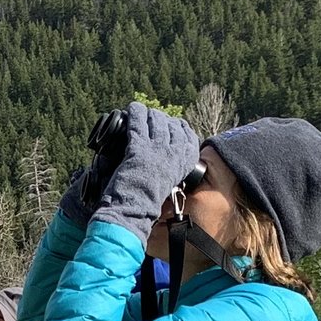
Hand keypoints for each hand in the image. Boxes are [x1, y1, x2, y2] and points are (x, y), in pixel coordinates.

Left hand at [92, 103, 204, 239]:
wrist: (133, 212)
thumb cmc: (148, 202)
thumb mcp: (169, 184)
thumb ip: (172, 169)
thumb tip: (167, 157)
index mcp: (184, 163)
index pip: (188, 136)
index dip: (179, 127)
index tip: (173, 124)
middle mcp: (173, 154)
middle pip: (171, 125)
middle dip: (161, 118)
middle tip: (152, 117)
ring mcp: (156, 149)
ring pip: (155, 120)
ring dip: (148, 114)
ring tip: (142, 112)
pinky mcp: (138, 148)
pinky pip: (137, 122)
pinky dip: (134, 113)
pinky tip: (131, 108)